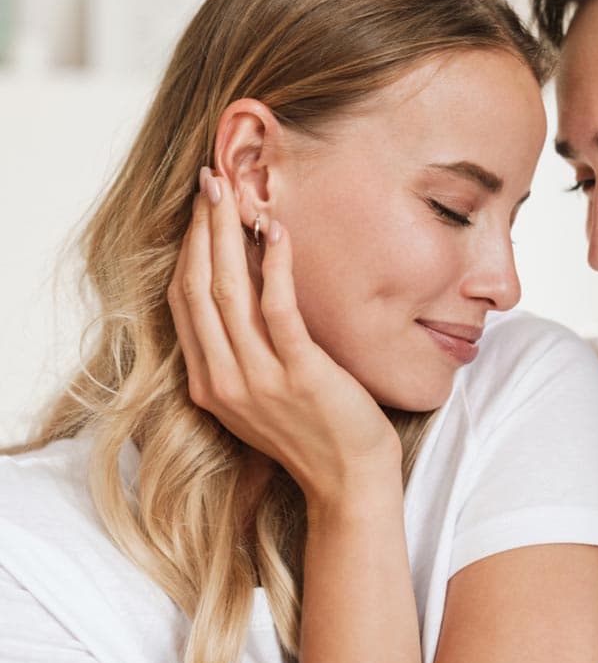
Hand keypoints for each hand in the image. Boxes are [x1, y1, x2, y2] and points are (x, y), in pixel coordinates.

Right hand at [167, 168, 401, 509]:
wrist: (348, 480)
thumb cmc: (312, 432)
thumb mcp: (259, 394)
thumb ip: (240, 350)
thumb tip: (245, 283)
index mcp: (209, 383)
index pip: (183, 303)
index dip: (187, 250)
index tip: (199, 210)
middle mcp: (223, 380)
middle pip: (198, 288)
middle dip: (200, 229)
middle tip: (209, 182)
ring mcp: (258, 379)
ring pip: (229, 292)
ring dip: (227, 235)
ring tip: (233, 192)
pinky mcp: (300, 374)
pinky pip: (278, 309)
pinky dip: (274, 267)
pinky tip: (277, 233)